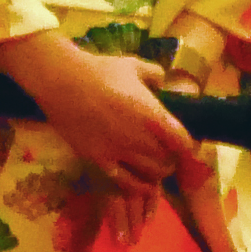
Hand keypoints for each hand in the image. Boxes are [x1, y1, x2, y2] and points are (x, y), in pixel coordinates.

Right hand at [0, 30, 192, 190]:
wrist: (62, 81)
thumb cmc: (100, 70)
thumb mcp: (134, 66)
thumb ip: (155, 74)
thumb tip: (162, 82)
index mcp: (152, 114)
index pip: (182, 140)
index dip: (188, 147)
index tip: (187, 147)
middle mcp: (139, 137)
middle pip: (168, 159)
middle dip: (173, 159)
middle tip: (170, 156)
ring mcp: (118, 150)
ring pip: (150, 173)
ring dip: (157, 172)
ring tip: (156, 167)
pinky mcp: (99, 159)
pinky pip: (124, 181)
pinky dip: (137, 186)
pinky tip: (142, 185)